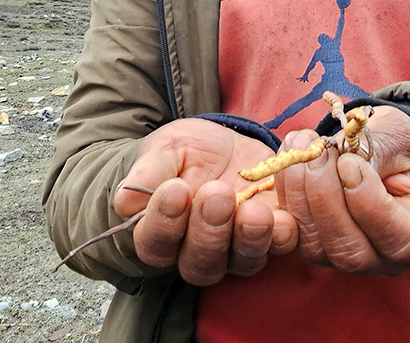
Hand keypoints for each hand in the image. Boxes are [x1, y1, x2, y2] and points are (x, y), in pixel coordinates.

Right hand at [115, 119, 298, 285]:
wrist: (224, 146)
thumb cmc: (183, 153)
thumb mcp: (164, 150)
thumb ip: (148, 173)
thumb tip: (124, 201)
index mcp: (161, 234)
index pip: (155, 244)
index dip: (164, 223)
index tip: (175, 190)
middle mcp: (198, 252)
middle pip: (200, 263)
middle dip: (209, 231)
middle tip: (217, 195)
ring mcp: (238, 248)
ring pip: (242, 261)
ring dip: (249, 239)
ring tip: (254, 212)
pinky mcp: (273, 234)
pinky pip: (281, 247)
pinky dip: (284, 234)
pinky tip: (283, 216)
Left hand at [275, 105, 409, 274]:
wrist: (385, 152)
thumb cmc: (402, 147)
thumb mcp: (401, 140)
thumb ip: (377, 152)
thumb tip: (342, 160)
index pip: (398, 239)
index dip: (367, 203)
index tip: (348, 162)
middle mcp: (386, 258)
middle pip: (349, 251)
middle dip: (326, 198)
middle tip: (320, 152)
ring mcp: (348, 256)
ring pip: (314, 245)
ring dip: (300, 192)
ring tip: (305, 145)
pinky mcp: (315, 244)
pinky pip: (292, 232)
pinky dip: (285, 190)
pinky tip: (292, 152)